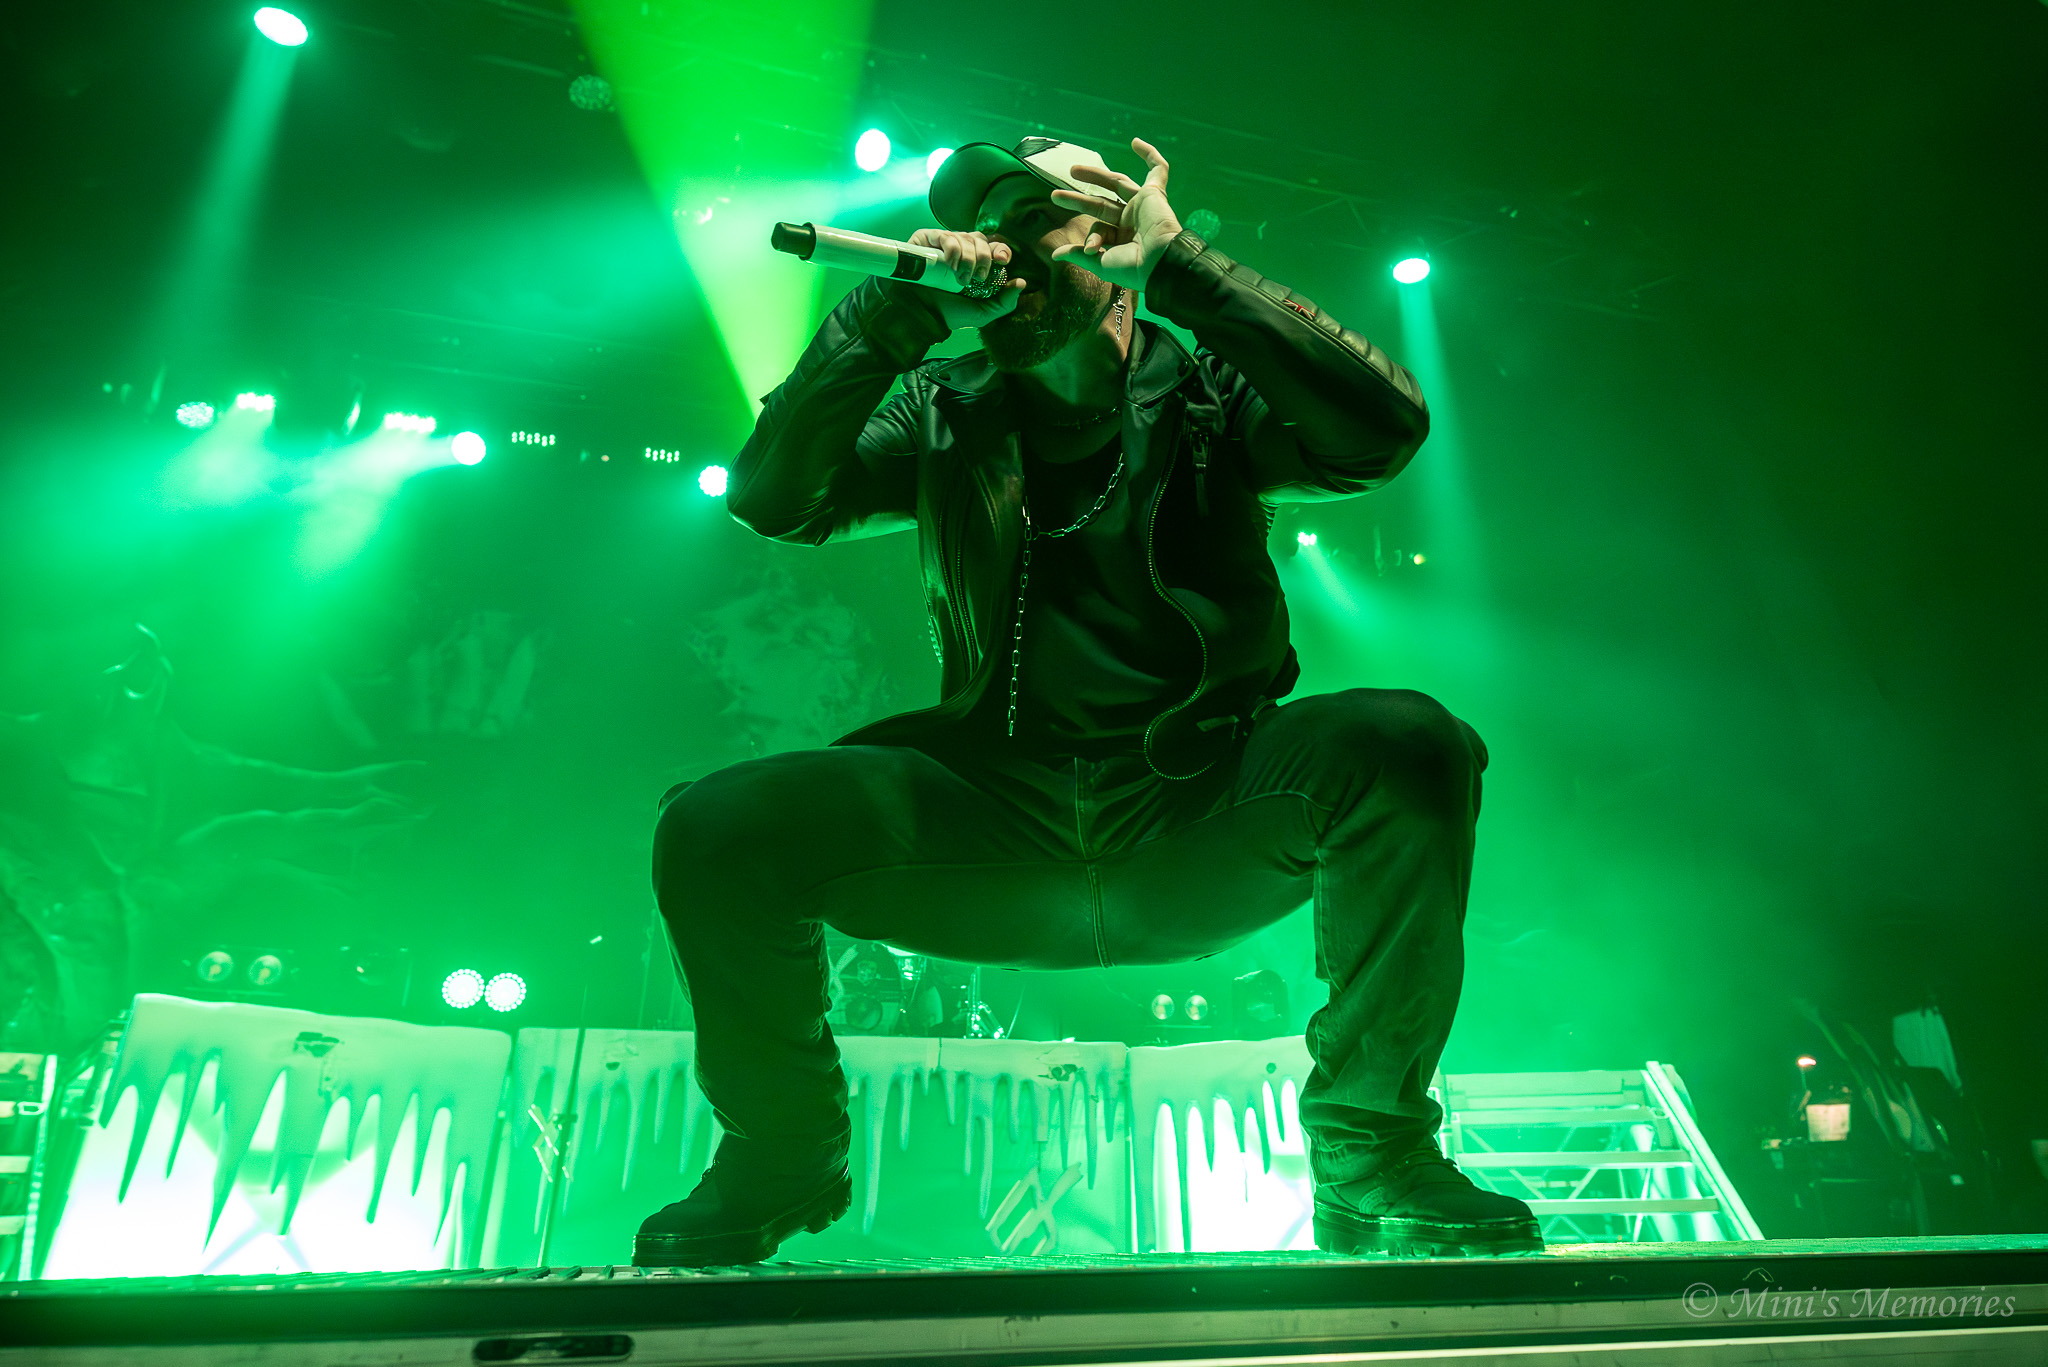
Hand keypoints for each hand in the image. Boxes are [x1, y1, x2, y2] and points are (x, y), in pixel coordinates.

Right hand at [907, 228, 1025, 329]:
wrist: (922, 314)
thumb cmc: (949, 314)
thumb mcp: (983, 313)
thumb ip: (1005, 302)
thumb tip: (1022, 282)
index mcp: (975, 264)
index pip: (993, 247)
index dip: (1001, 249)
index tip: (1002, 260)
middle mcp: (961, 251)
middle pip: (981, 239)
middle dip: (983, 257)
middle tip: (978, 278)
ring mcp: (943, 244)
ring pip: (965, 236)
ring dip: (967, 258)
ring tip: (959, 278)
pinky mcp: (927, 240)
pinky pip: (946, 235)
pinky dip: (952, 248)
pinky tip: (950, 263)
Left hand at [1049, 137, 1183, 292]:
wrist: (1160, 264)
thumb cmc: (1134, 269)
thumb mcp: (1101, 263)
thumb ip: (1079, 255)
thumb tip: (1056, 255)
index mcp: (1123, 239)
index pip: (1099, 228)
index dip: (1091, 238)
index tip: (1090, 250)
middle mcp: (1133, 220)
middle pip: (1101, 203)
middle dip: (1078, 199)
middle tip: (1054, 195)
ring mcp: (1144, 205)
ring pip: (1117, 183)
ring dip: (1095, 175)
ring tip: (1072, 170)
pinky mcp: (1155, 194)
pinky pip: (1158, 170)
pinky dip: (1150, 155)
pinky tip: (1135, 142)